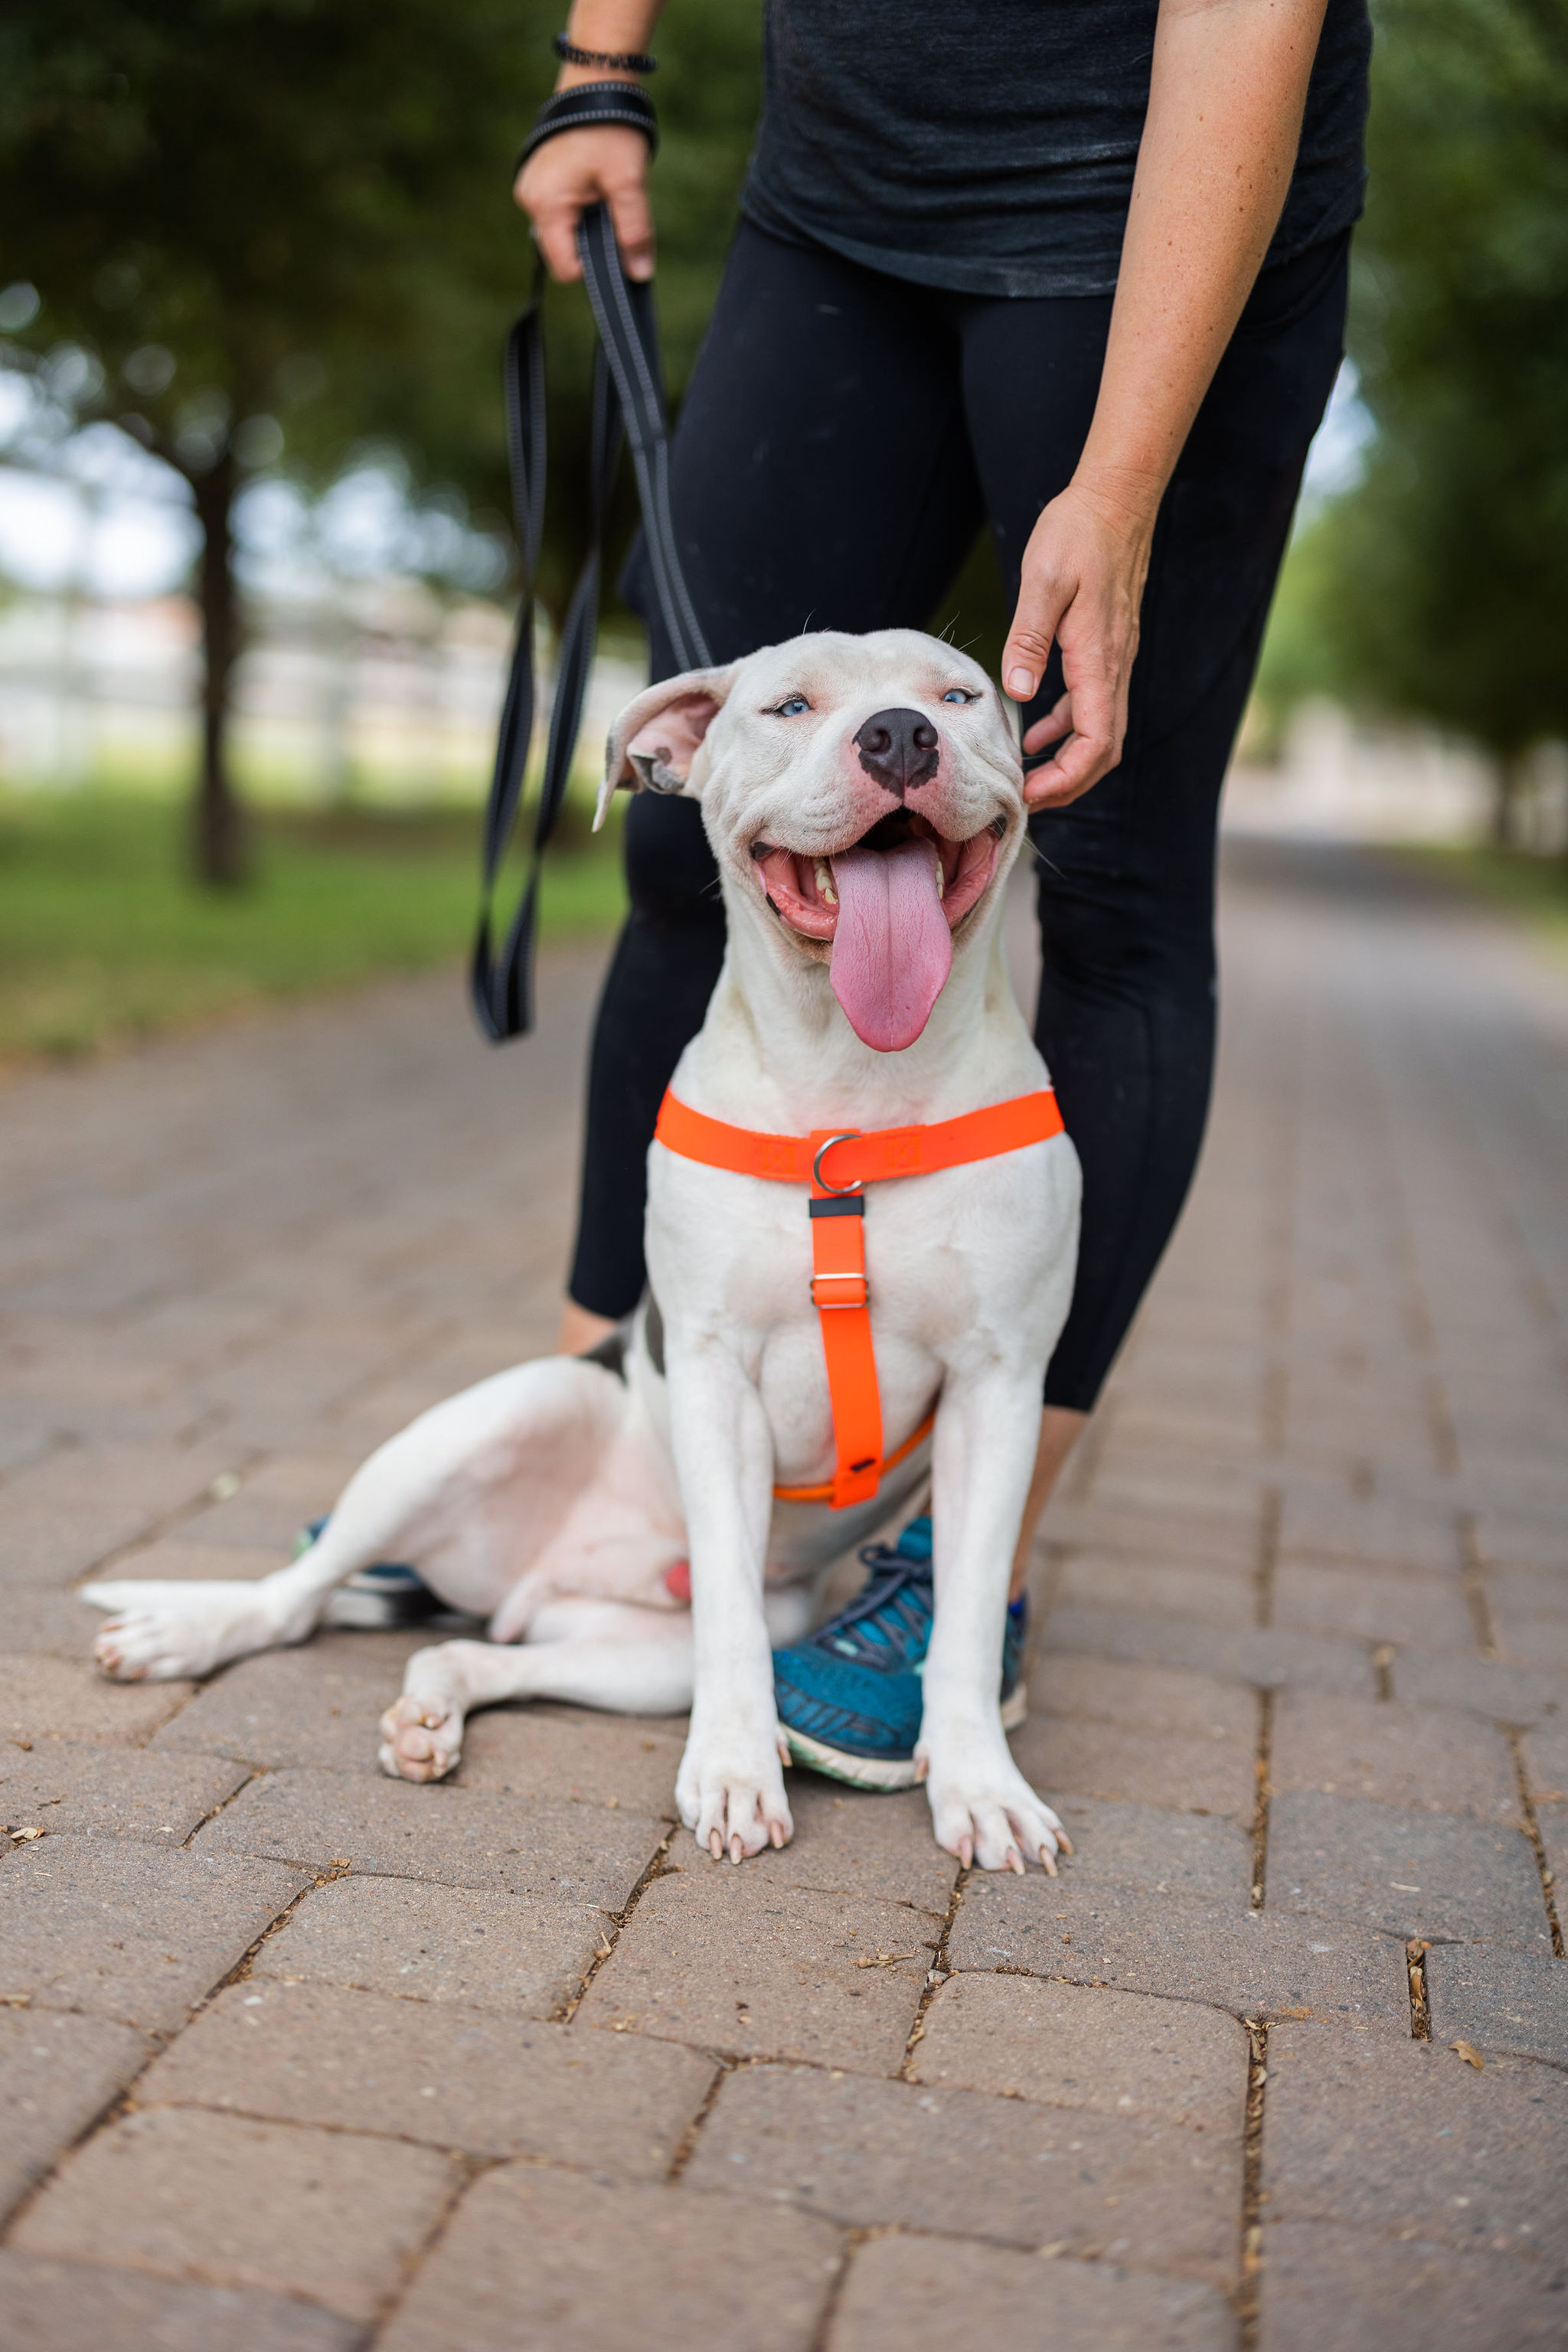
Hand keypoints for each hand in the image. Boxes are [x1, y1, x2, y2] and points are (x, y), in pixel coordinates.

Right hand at [514, 125, 654, 282]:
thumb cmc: (609, 129)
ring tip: (601, 194)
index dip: (595, 268)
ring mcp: (530, 191)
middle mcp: (530, 201)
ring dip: (585, 228)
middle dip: (590, 246)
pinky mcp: (537, 183)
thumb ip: (635, 231)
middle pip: (562, 255)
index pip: (566, 269)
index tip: (615, 244)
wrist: (594, 84)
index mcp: (547, 205)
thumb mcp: (628, 182)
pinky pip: (558, 216)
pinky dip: (578, 213)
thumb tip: (641, 274)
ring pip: (561, 236)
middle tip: (611, 209)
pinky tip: (592, 188)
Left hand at [1001, 473, 1159, 808]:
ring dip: (1066, 761)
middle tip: (1024, 799)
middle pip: (1102, 750)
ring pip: (1099, 731)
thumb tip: (1020, 692)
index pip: (1095, 741)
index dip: (1066, 778)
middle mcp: (1114, 667)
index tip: (1029, 793)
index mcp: (1099, 658)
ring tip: (1025, 776)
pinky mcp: (1106, 649)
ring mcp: (1114, 660)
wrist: (1116, 499)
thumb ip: (1029, 638)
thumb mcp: (1044, 581)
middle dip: (1067, 783)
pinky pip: (1092, 704)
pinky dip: (1065, 728)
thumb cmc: (1078, 533)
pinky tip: (1035, 731)